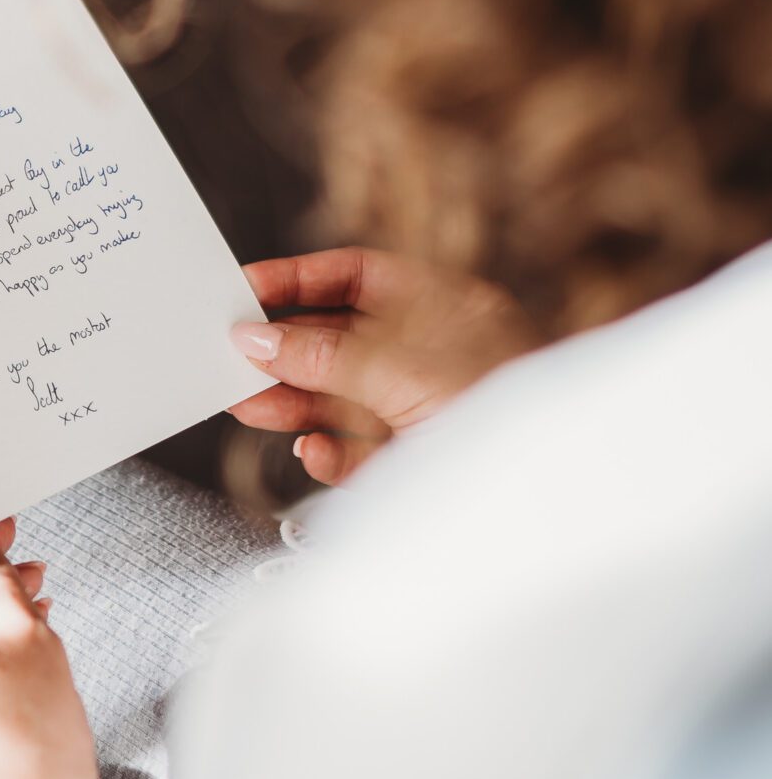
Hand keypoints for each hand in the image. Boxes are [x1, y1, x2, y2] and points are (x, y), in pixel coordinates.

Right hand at [227, 247, 536, 484]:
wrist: (548, 501)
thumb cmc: (501, 413)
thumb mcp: (401, 369)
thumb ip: (324, 354)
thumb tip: (257, 339)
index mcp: (447, 309)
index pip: (360, 277)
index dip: (299, 278)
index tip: (243, 287)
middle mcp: (435, 355)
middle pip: (341, 340)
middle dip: (285, 350)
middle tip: (229, 355)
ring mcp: (426, 411)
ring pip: (341, 399)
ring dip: (291, 402)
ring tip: (245, 404)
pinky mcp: (417, 464)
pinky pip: (359, 452)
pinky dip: (329, 453)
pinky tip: (312, 450)